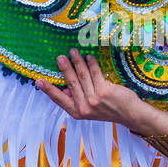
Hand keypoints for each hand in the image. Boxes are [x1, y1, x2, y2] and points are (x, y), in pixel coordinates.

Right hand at [35, 50, 167, 135]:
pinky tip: (89, 57)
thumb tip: (64, 88)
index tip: (38, 81)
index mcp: (77, 112)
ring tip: (73, 52)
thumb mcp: (89, 110)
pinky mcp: (104, 91)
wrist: (129, 114)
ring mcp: (94, 99)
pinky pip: (95, 73)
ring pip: (82, 76)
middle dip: (64, 68)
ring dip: (77, 62)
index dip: (48, 90)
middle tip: (59, 57)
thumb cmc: (109, 109)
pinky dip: (91, 63)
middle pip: (70, 83)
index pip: (59, 99)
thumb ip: (77, 100)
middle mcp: (84, 107)